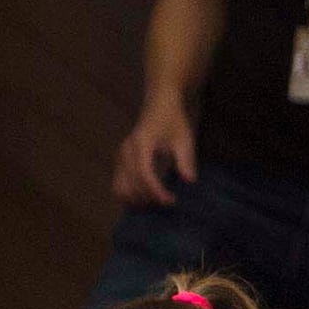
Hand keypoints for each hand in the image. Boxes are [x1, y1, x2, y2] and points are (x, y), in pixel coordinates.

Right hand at [111, 90, 195, 207]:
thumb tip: (190, 181)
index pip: (143, 174)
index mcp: (141, 144)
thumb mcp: (184, 139)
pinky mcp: (119, 162)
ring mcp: (119, 157)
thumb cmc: (173, 121)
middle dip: (148, 198)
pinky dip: (129, 195)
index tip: (171, 200)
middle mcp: (125, 152)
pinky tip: (146, 198)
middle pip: (130, 184)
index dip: (156, 190)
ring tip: (155, 202)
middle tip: (167, 202)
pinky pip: (118, 185)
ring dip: (136, 199)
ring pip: (120, 188)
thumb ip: (186, 160)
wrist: (158, 105)